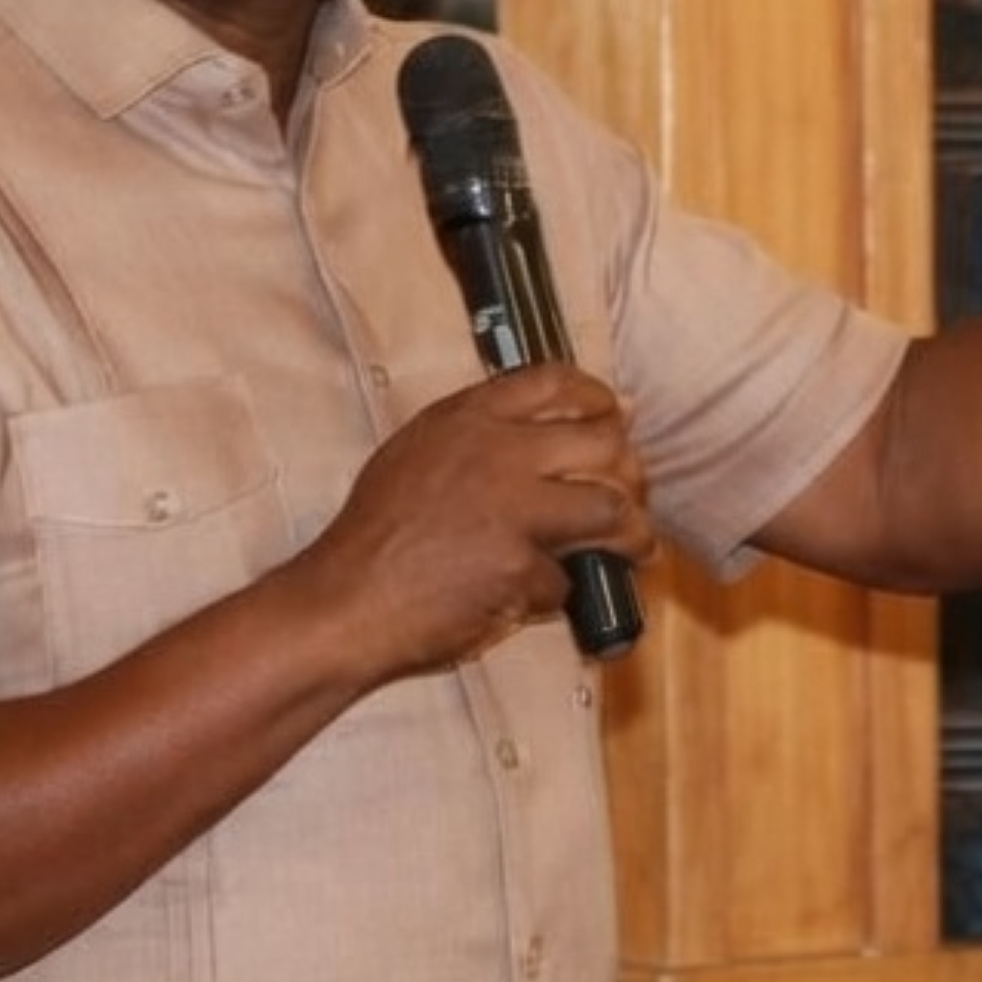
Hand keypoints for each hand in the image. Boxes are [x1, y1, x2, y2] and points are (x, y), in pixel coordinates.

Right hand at [297, 362, 660, 674]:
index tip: (616, 417)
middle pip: (603, 443)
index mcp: (466, 417)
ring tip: (635, 548)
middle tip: (631, 495)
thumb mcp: (418, 455)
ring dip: (632, 534)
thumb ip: (481, 436)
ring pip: (610, 508)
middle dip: (631, 471)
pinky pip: (566, 576)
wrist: (346, 600)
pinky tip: (534, 596)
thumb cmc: (377, 535)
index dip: (598, 399)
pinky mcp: (520, 566)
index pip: (555, 382)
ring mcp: (511, 508)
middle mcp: (495, 452)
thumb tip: (563, 427)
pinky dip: (556, 591)